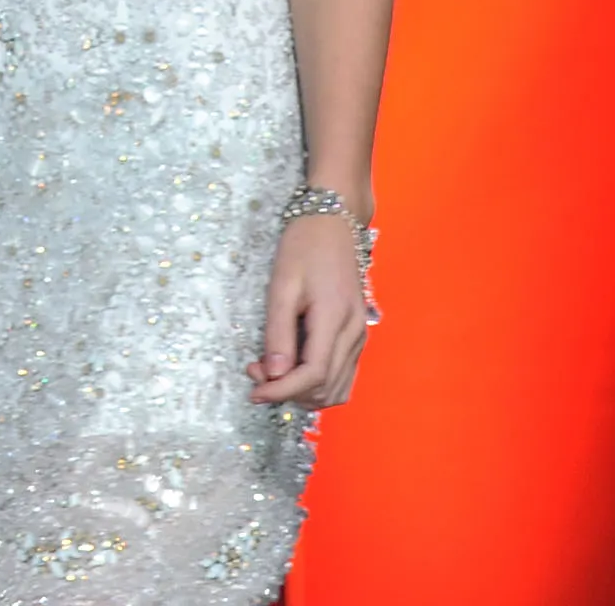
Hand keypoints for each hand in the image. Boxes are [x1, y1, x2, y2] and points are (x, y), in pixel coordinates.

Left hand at [245, 212, 368, 407]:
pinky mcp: (358, 333)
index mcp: (335, 319)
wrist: (333, 221)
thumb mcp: (282, 285)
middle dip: (288, 391)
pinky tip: (294, 368)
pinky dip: (319, 383)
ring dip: (304, 391)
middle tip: (257, 372)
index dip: (282, 391)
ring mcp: (360, 335)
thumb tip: (274, 374)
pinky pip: (343, 373)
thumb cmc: (303, 247)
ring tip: (272, 370)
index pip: (312, 375)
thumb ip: (278, 332)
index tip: (254, 392)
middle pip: (325, 388)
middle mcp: (354, 333)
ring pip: (337, 387)